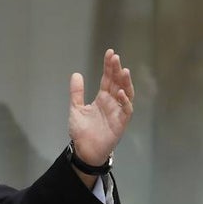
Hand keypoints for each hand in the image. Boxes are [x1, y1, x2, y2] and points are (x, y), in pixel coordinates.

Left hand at [68, 49, 134, 168]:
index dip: (109, 66)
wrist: (84, 151)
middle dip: (117, 70)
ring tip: (123, 71)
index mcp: (102, 98)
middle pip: (117, 83)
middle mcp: (112, 102)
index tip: (110, 53)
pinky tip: (121, 93)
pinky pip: (126, 110)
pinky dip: (125, 101)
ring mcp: (118, 112)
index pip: (108, 78)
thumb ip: (77, 93)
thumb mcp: (76, 109)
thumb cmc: (82, 132)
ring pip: (126, 93)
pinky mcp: (121, 122)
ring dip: (125, 83)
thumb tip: (76, 74)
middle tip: (115, 57)